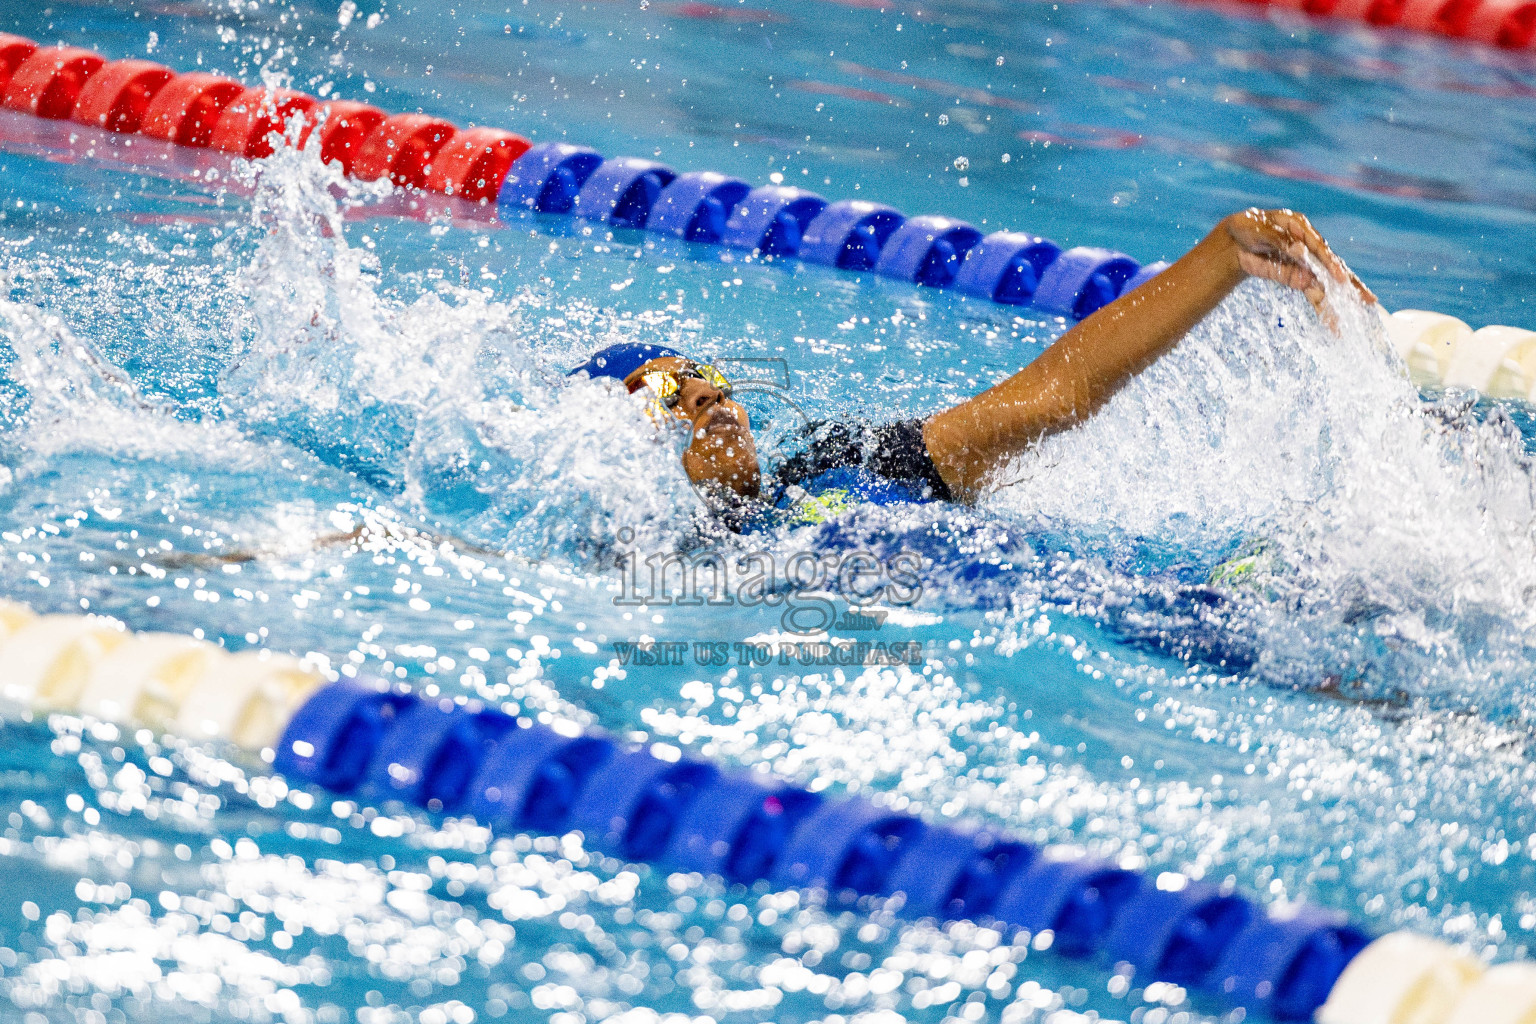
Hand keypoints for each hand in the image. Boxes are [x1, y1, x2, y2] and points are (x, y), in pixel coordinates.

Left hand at [1223, 208, 1375, 330]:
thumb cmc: (1249, 228)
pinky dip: (1321, 306)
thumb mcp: (1258, 231)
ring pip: (1324, 283)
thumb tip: (1299, 253)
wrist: (1236, 240)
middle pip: (1332, 267)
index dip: (1330, 263)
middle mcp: (1309, 246)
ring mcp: (1305, 263)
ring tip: (1342, 322)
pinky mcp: (1298, 277)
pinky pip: (1313, 293)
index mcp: (1301, 229)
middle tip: (1368, 300)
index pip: (1320, 248)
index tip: (1340, 277)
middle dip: (1349, 285)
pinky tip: (1331, 322)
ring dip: (1334, 303)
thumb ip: (1279, 241)